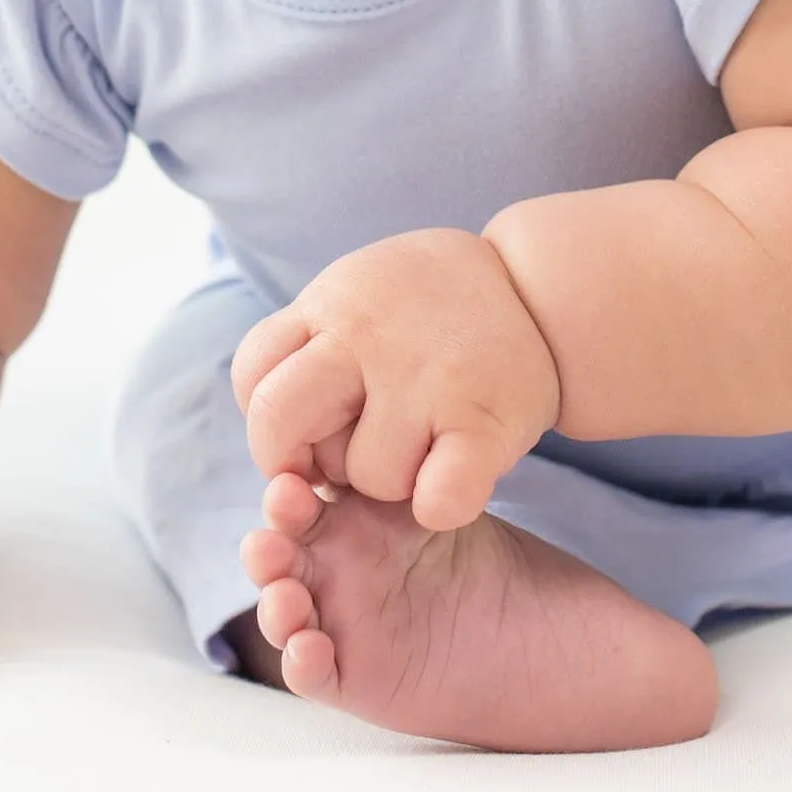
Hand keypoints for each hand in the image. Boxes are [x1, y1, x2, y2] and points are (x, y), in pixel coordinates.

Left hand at [228, 227, 561, 532]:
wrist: (537, 287)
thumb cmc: (433, 308)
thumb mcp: (360, 294)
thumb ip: (314, 342)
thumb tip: (273, 423)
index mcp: (331, 305)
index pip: (255, 377)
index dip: (271, 418)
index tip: (310, 429)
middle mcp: (366, 336)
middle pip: (279, 420)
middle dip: (300, 459)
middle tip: (343, 458)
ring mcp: (425, 378)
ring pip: (361, 473)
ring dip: (383, 482)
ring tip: (419, 446)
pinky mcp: (482, 420)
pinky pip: (441, 493)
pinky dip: (439, 504)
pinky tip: (448, 488)